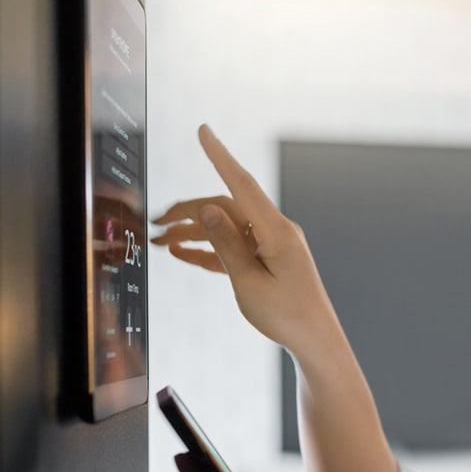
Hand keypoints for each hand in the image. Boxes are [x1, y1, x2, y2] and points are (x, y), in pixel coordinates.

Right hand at [151, 125, 341, 358]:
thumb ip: (226, 244)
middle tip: (155, 223)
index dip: (220, 156)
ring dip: (194, 232)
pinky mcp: (269, 259)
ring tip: (160, 241)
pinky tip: (182, 253)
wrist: (314, 340)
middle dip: (188, 212)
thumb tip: (208, 208)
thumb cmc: (287, 315)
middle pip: (225, 208)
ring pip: (227, 227)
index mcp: (276, 231)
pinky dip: (210, 249)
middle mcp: (276, 231)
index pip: (241, 184)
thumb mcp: (248, 282)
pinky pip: (235, 247)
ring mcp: (273, 245)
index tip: (203, 131)